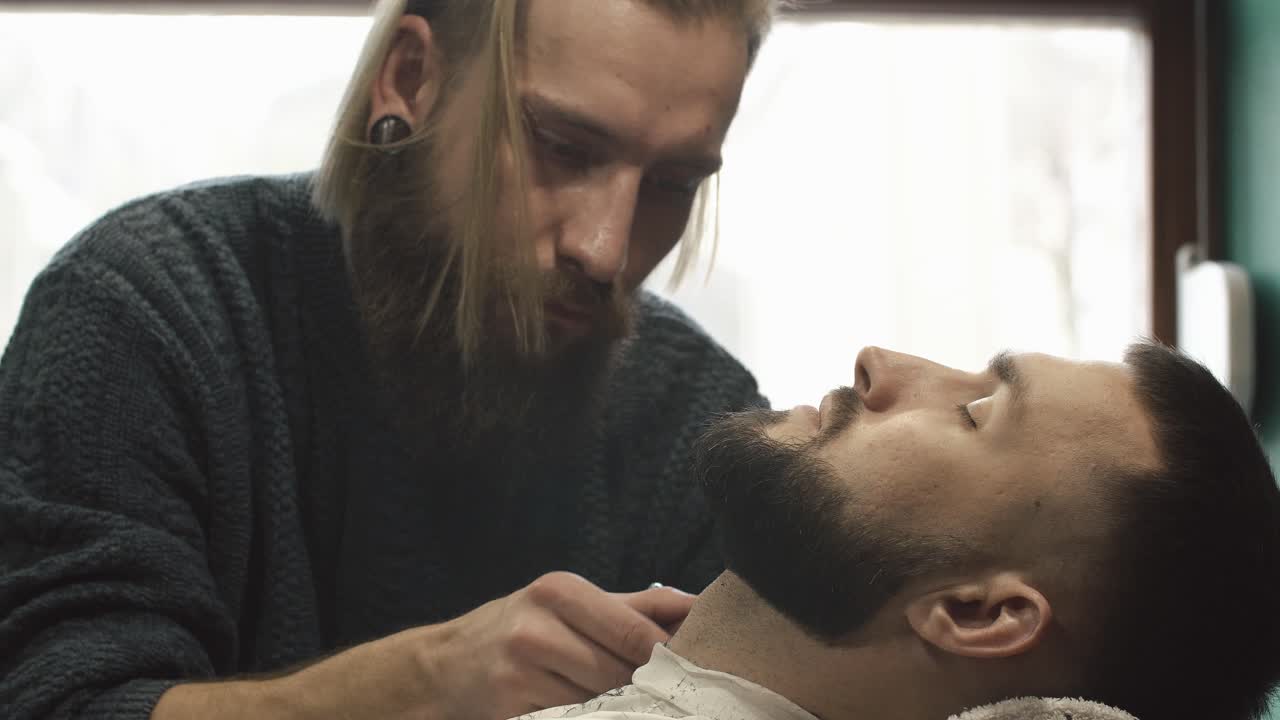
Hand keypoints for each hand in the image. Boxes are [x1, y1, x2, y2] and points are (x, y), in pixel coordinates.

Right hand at [429, 571, 694, 718]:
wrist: (445, 664)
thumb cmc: (522, 630)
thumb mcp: (572, 605)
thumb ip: (637, 605)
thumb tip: (698, 605)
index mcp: (561, 590)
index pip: (635, 631)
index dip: (669, 657)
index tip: (693, 670)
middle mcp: (538, 624)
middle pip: (620, 670)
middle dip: (645, 686)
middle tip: (667, 695)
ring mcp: (520, 667)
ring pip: (598, 700)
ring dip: (618, 705)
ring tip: (626, 702)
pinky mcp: (509, 702)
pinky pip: (570, 717)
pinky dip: (587, 718)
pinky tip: (590, 711)